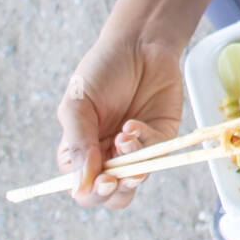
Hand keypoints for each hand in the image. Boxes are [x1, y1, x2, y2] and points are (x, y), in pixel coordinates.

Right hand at [56, 25, 184, 209]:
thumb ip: (77, 143)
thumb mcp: (78, 104)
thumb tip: (79, 185)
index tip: (101, 182)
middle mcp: (108, 154)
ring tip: (124, 135)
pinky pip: (156, 154)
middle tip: (116, 178)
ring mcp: (136, 148)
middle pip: (112, 195)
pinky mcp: (162, 137)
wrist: (139, 45)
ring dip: (132, 167)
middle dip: (115, 191)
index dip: (90, 192)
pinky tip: (134, 124)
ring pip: (136, 180)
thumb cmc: (101, 71)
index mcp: (81, 151)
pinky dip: (145, 142)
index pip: (82, 188)